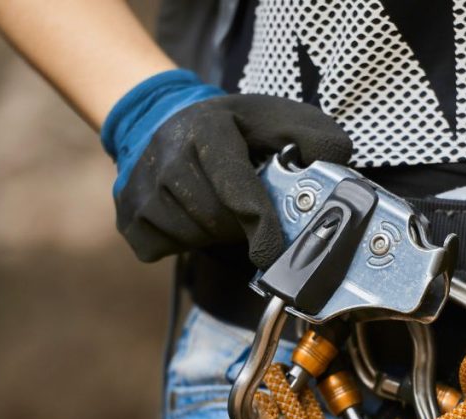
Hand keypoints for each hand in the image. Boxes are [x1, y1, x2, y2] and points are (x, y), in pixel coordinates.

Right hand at [104, 73, 352, 267]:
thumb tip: (337, 162)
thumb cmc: (232, 127)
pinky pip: (166, 249)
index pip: (237, 189)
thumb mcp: (276, 117)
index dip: (261, 227)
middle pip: (218, 221)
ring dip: (217, 232)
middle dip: (243, 225)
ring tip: (220, 205)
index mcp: (208, 130)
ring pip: (194, 237)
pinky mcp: (128, 217)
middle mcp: (167, 157)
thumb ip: (314, 136)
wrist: (163, 119)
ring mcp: (142, 190)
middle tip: (249, 208)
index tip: (275, 254)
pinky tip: (192, 217)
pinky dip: (186, 242)